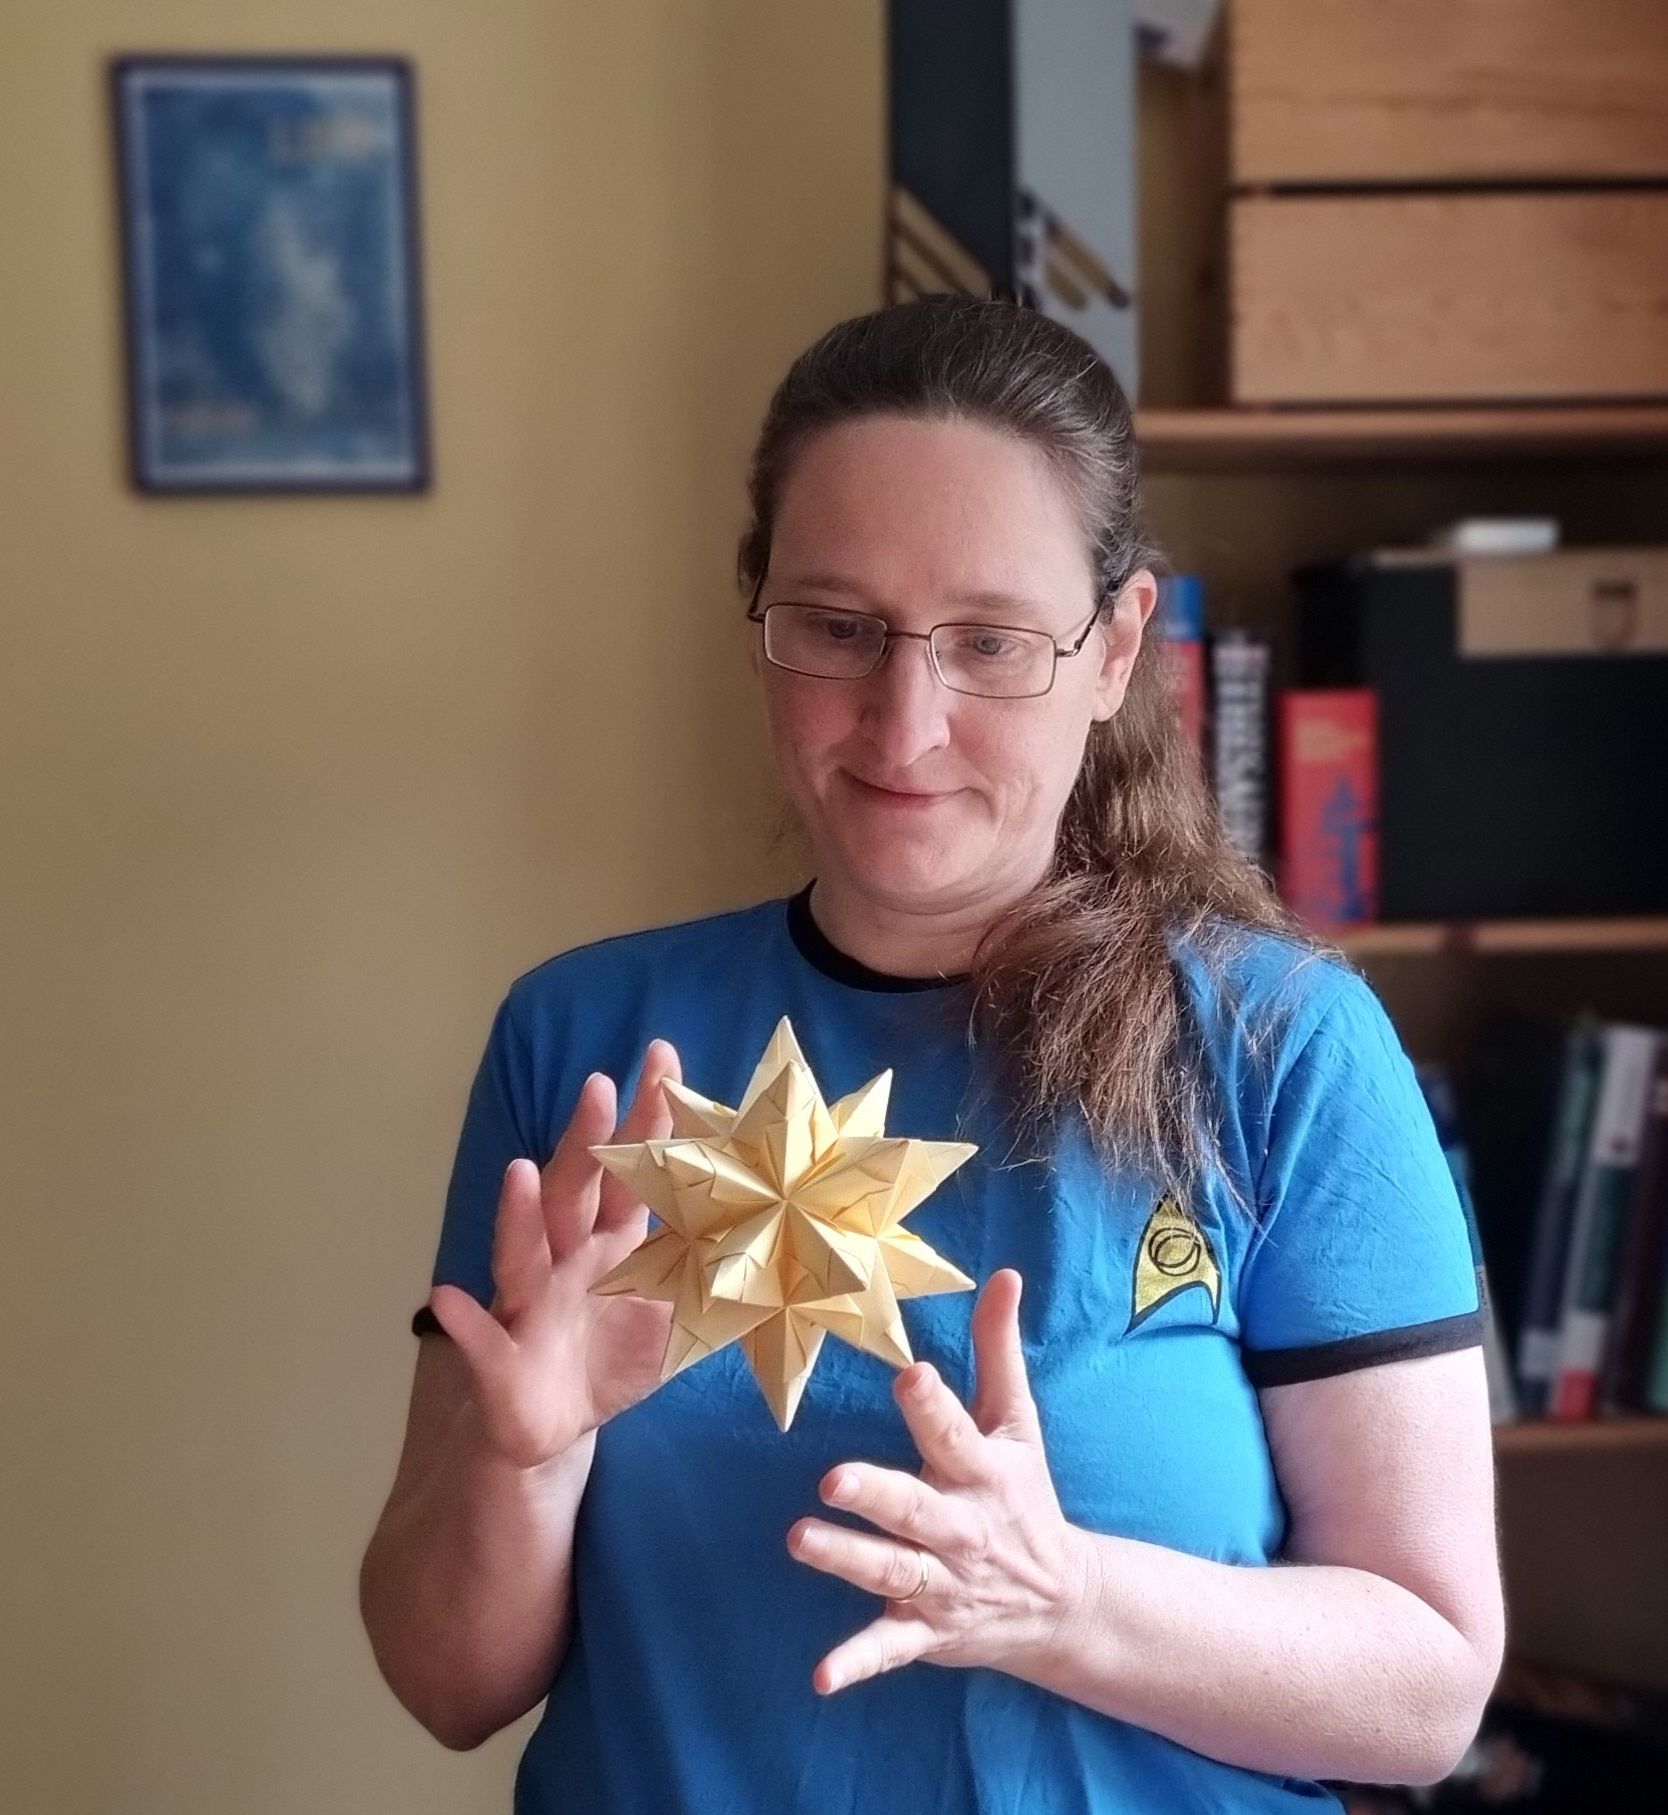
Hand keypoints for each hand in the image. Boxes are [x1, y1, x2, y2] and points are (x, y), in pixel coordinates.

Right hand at [427, 1041, 681, 1469]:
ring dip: (517, 1212)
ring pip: (521, 1251)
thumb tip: (783, 1242)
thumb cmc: (615, 1356)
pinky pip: (481, 1339)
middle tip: (601, 1084)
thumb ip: (716, 1276)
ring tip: (518, 1171)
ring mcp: (530, 1303)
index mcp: (614, 1243)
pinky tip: (448, 1299)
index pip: (635, 1170)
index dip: (649, 1119)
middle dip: (586, 1138)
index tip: (663, 1058)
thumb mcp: (677, 1318)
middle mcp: (567, 1258)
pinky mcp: (502, 1357)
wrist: (557, 1427)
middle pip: (575, 1189)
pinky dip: (463, 1322)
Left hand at [787, 1269, 1096, 1693]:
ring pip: (892, 1570)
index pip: (954, 1431)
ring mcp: (942, 1581)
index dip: (932, 1404)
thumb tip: (1004, 1272)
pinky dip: (858, 1663)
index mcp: (981, 1470)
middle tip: (834, 1479)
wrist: (1063, 1602)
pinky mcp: (926, 1629)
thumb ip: (999, 1348)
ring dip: (848, 1559)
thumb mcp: (1017, 1421)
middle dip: (878, 1494)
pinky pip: (889, 1648)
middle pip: (917, 1508)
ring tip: (800, 1540)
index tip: (910, 1375)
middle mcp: (962, 1526)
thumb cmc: (1024, 1494)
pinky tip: (822, 1678)